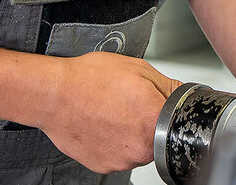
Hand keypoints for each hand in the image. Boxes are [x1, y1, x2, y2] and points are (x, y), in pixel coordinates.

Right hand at [35, 52, 181, 173]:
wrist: (53, 95)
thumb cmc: (89, 79)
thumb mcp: (138, 69)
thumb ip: (167, 86)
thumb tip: (182, 95)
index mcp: (153, 121)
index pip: (176, 121)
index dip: (165, 109)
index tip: (155, 104)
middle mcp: (139, 148)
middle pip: (157, 138)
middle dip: (147, 122)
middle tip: (128, 105)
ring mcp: (120, 161)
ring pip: (136, 148)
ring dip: (129, 134)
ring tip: (110, 113)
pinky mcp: (102, 166)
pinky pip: (116, 155)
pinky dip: (112, 143)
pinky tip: (101, 124)